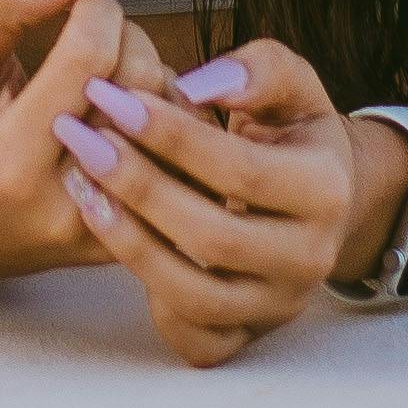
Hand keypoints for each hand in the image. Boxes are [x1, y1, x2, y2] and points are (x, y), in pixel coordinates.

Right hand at [0, 0, 172, 284]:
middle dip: (128, 34)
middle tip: (99, 32)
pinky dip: (169, 116)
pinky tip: (133, 110)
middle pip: (139, 85)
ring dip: (151, 74)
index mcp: (11, 160)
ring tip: (111, 73)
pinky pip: (185, 158)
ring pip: (173, 120)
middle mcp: (66, 205)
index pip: (89, 56)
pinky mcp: (140, 240)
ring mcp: (111, 232)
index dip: (95, 5)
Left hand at [51, 37, 379, 365]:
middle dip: (138, 186)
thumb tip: (199, 85)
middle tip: (82, 139)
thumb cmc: (288, 131)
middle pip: (213, 238)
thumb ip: (258, 69)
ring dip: (128, 241)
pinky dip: (149, 300)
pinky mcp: (246, 336)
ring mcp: (277, 306)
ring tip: (81, 185)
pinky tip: (114, 241)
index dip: (174, 136)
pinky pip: (192, 339)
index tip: (116, 99)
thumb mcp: (291, 85)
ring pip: (195, 296)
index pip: (242, 170)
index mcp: (326, 191)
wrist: (314, 199)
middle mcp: (310, 259)